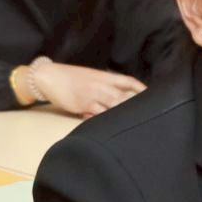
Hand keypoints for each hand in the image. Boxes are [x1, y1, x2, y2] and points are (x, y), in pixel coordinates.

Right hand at [29, 59, 145, 118]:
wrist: (48, 76)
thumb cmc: (68, 77)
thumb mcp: (89, 76)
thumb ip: (104, 85)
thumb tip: (117, 97)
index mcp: (104, 76)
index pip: (128, 81)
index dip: (141, 88)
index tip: (153, 95)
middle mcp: (100, 85)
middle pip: (124, 96)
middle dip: (135, 105)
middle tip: (149, 115)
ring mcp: (92, 95)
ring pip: (113, 105)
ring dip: (123, 113)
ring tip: (135, 123)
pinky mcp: (82, 104)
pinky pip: (97, 113)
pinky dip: (105, 119)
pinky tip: (111, 126)